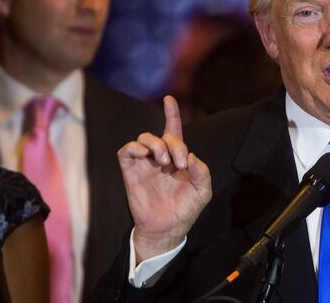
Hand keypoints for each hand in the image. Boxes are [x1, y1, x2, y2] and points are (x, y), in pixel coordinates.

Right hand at [117, 96, 211, 261]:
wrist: (168, 229)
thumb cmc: (186, 209)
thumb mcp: (202, 190)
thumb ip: (201, 171)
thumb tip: (190, 157)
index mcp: (177, 159)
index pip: (173, 131)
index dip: (171, 114)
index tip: (169, 99)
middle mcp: (160, 158)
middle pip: (162, 135)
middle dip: (174, 144)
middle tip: (179, 163)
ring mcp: (145, 164)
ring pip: (144, 138)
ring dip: (156, 144)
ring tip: (164, 161)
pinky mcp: (131, 172)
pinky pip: (127, 151)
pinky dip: (135, 147)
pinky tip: (146, 155)